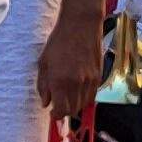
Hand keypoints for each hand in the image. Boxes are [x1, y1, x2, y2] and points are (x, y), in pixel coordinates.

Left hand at [33, 0, 108, 122]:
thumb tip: (46, 102)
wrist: (81, 25)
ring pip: (83, 105)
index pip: (61, 111)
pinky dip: (84, 97)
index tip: (52, 113)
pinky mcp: (98, 76)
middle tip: (58, 104)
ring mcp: (89, 80)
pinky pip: (92, 95)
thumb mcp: (43, 62)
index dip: (56, 115)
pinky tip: (78, 89)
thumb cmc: (59, 41)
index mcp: (59, 81)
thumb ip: (43, 85)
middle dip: (64, 111)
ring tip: (68, 96)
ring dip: (75, 105)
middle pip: (73, 110)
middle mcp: (76, 84)